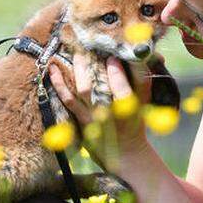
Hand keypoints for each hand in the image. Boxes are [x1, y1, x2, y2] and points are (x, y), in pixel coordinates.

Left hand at [47, 54, 153, 172]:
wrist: (127, 154)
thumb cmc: (136, 123)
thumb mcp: (145, 102)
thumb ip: (144, 78)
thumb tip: (149, 54)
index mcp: (135, 104)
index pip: (132, 83)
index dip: (121, 69)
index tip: (114, 57)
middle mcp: (117, 111)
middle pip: (106, 83)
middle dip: (98, 62)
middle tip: (92, 48)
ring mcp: (98, 116)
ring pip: (85, 87)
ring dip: (80, 67)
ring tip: (78, 53)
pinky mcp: (83, 121)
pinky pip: (69, 100)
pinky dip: (59, 84)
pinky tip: (52, 69)